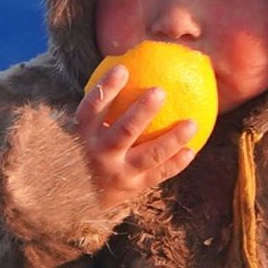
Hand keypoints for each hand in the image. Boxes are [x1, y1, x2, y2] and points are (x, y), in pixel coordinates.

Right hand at [73, 64, 199, 211]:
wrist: (75, 198)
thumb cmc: (83, 151)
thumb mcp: (78, 132)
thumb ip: (97, 110)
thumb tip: (120, 69)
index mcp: (83, 135)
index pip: (92, 108)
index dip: (106, 88)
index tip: (123, 68)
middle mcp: (99, 154)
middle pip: (124, 131)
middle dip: (142, 111)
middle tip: (161, 91)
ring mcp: (117, 172)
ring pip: (149, 155)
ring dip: (172, 139)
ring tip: (192, 123)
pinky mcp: (132, 187)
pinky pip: (158, 174)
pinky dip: (176, 163)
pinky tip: (192, 150)